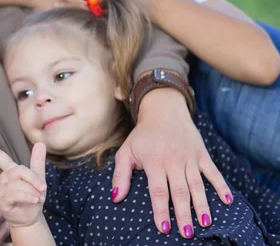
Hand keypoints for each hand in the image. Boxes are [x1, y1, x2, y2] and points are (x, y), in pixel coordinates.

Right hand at [0, 137, 47, 227]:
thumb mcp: (38, 177)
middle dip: (33, 179)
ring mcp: (1, 190)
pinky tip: (34, 200)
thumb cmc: (33, 197)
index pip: (0, 157)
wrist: (32, 217)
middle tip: (43, 188)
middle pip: (18, 171)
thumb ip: (37, 160)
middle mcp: (4, 178)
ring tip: (38, 198)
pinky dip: (28, 197)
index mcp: (11, 170)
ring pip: (17, 184)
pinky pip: (15, 194)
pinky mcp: (2, 201)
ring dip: (32, 191)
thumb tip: (40, 143)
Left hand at [112, 88, 231, 237]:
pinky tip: (228, 201)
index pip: (158, 190)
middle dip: (183, 214)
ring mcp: (189, 157)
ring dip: (202, 205)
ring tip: (205, 224)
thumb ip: (120, 175)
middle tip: (186, 234)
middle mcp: (173, 160)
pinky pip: (213, 171)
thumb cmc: (142, 136)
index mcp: (154, 161)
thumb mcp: (126, 152)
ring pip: (197, 184)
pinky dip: (221, 186)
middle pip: (179, 191)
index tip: (163, 228)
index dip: (161, 210)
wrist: (163, 110)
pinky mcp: (202, 153)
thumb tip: (116, 198)